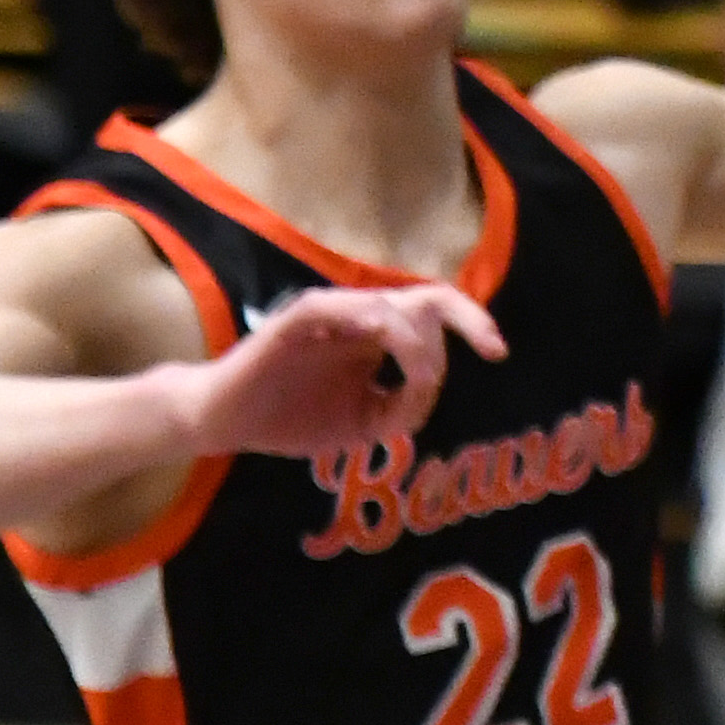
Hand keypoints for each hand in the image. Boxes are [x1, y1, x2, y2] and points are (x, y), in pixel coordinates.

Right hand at [182, 281, 508, 465]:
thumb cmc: (291, 419)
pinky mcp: (298, 318)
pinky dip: (370, 319)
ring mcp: (331, 313)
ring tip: (417, 378)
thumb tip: (428, 386)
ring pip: (393, 304)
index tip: (498, 353)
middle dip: (466, 319)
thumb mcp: (361, 425)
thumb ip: (403, 409)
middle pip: (428, 299)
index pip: (436, 316)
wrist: (226, 423)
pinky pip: (340, 305)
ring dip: (417, 341)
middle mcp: (361, 317)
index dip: (472, 325)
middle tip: (491, 346)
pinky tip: (385, 338)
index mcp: (379, 337)